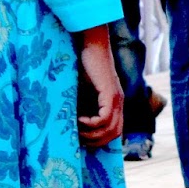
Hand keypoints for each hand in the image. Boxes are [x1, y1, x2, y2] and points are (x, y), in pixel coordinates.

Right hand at [75, 25, 123, 148]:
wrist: (91, 45)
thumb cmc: (84, 64)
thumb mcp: (82, 90)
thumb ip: (82, 104)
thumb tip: (70, 121)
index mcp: (114, 103)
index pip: (115, 130)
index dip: (100, 139)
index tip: (83, 139)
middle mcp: (118, 103)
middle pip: (115, 134)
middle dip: (97, 142)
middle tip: (79, 140)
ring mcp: (116, 99)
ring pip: (111, 129)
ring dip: (92, 135)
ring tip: (77, 130)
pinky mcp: (110, 94)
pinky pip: (104, 118)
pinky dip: (91, 123)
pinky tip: (79, 119)